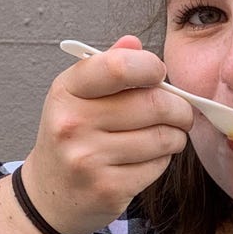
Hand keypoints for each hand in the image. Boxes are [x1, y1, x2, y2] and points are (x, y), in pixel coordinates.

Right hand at [21, 35, 193, 233]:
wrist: (52, 192)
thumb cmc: (75, 135)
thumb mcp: (81, 96)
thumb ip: (109, 66)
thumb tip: (134, 42)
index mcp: (66, 91)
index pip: (118, 67)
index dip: (152, 67)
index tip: (159, 75)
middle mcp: (73, 123)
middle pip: (156, 104)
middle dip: (180, 109)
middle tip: (180, 113)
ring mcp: (88, 159)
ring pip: (165, 137)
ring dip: (176, 136)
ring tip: (164, 135)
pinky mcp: (108, 188)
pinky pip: (160, 165)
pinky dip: (164, 160)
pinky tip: (148, 158)